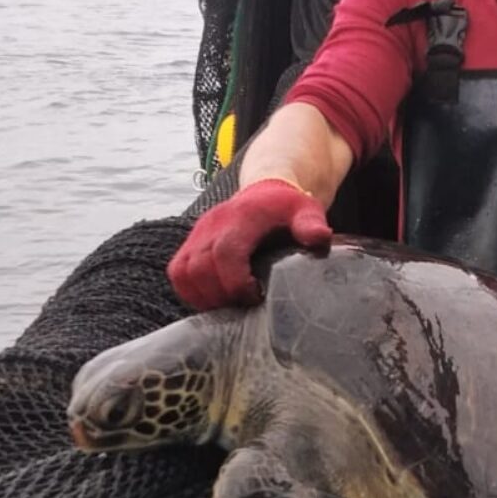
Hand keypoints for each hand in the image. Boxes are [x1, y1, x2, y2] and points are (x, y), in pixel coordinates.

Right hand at [168, 178, 331, 308]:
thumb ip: (311, 224)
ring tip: (230, 305)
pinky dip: (191, 291)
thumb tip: (319, 238)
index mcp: (241, 218)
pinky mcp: (190, 244)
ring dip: (203, 296)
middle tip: (245, 305)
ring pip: (183, 272)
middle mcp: (213, 225)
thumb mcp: (306, 211)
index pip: (225, 252)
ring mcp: (198, 234)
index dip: (235, 281)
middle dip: (220, 295)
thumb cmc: (286, 207)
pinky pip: (178, 272)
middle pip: (199, 267)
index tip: (255, 296)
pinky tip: (215, 299)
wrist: (264, 192)